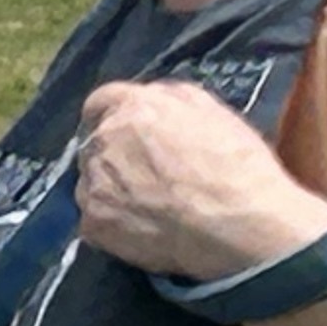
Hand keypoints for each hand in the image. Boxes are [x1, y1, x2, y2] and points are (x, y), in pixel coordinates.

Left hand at [75, 79, 326, 280]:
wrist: (235, 227)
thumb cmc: (235, 165)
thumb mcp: (214, 112)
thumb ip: (172, 98)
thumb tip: (151, 98)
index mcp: (132, 109)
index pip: (102, 101)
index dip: (114, 114)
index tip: (126, 128)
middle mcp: (103, 144)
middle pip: (95, 143)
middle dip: (115, 151)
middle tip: (145, 170)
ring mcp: (92, 187)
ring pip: (90, 180)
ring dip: (110, 185)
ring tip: (145, 201)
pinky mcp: (91, 226)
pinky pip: (94, 216)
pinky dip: (112, 219)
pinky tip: (140, 225)